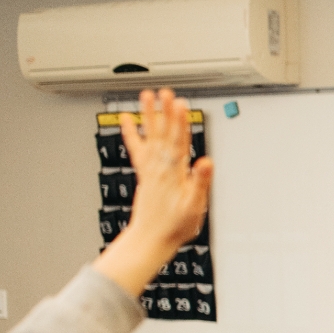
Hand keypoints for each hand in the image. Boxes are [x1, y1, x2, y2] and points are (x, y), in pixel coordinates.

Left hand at [92, 89, 214, 296]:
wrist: (150, 239)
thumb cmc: (173, 227)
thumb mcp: (194, 208)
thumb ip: (199, 184)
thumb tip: (206, 162)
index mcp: (173, 174)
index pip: (178, 142)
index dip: (180, 123)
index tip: (180, 104)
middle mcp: (159, 168)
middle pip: (164, 135)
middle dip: (165, 113)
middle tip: (165, 93)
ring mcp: (150, 170)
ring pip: (151, 137)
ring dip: (149, 116)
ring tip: (147, 96)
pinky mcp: (145, 174)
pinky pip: (137, 150)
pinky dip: (132, 134)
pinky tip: (128, 120)